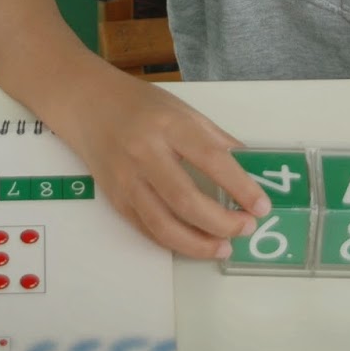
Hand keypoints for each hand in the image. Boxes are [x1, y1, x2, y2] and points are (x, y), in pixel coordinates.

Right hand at [49, 68, 269, 257]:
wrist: (86, 104)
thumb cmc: (139, 104)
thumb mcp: (184, 110)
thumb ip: (217, 140)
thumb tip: (252, 169)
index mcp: (169, 125)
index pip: (211, 159)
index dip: (240, 186)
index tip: (262, 206)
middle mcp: (145, 153)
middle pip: (186, 199)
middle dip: (222, 222)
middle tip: (246, 228)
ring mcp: (126, 179)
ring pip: (163, 225)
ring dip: (198, 243)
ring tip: (224, 247)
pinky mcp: (115, 199)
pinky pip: (147, 230)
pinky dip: (174, 242)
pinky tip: (195, 242)